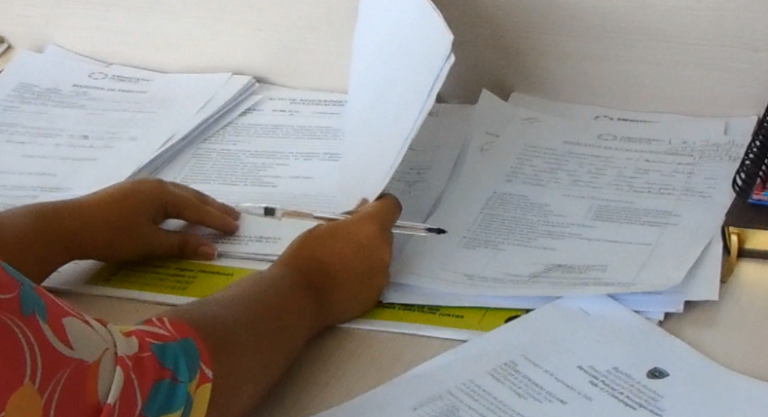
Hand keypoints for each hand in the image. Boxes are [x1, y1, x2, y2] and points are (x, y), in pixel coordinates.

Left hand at [63, 178, 239, 261]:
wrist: (67, 226)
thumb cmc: (111, 235)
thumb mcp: (150, 244)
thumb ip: (182, 245)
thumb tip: (212, 249)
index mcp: (164, 195)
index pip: (198, 209)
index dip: (218, 220)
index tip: (237, 228)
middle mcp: (156, 185)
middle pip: (192, 197)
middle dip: (213, 208)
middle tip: (234, 216)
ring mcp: (142, 187)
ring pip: (179, 195)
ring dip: (198, 204)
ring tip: (214, 211)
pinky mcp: (131, 194)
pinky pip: (167, 196)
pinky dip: (182, 204)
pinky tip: (181, 209)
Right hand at [267, 194, 401, 328]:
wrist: (299, 300)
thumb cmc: (305, 258)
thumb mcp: (321, 229)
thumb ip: (346, 223)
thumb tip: (358, 220)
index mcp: (370, 228)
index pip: (391, 207)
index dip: (380, 206)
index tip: (366, 211)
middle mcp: (383, 250)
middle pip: (384, 236)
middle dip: (369, 236)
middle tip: (345, 242)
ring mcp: (382, 276)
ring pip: (379, 259)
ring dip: (366, 258)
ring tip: (339, 267)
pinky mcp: (375, 296)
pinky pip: (373, 280)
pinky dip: (362, 279)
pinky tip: (341, 284)